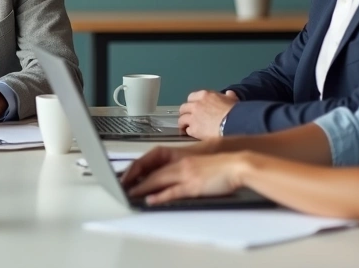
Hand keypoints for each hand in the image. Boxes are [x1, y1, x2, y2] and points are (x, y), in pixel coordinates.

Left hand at [125, 152, 252, 205]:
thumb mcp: (196, 164)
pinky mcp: (193, 185)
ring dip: (142, 187)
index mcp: (179, 158)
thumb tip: (168, 179)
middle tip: (122, 186)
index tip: (126, 176)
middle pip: (152, 171)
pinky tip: (150, 199)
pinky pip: (173, 191)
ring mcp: (186, 174)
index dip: (136, 169)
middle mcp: (180, 164)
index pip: (151, 162)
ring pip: (158, 180)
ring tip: (130, 193)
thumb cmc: (219, 166)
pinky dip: (160, 196)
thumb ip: (182, 168)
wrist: (236, 166)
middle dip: (134, 179)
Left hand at [178, 90, 237, 139]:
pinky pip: (187, 130)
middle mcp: (195, 105)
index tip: (195, 107)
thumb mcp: (233, 100)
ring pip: (181, 119)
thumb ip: (228, 96)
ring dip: (183, 123)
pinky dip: (189, 132)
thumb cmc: (235, 111)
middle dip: (185, 113)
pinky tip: (193, 135)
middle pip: (183, 108)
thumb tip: (229, 93)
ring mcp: (193, 117)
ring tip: (186, 128)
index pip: (191, 97)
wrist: (234, 124)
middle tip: (189, 118)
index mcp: (204, 95)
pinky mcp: (193, 129)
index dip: (193, 103)